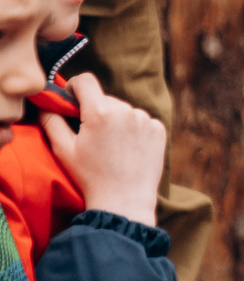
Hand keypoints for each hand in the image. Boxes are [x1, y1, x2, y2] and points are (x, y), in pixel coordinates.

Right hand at [41, 74, 164, 225]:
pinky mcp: (159, 129)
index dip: (74, 88)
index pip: (85, 80)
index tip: (71, 102)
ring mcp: (146, 119)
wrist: (124, 200)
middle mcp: (126, 110)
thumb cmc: (90, 176)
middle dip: (94, 110)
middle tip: (90, 135)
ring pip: (123, 109)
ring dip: (115, 120)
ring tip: (111, 147)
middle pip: (104, 98)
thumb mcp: (63, 149)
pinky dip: (132, 129)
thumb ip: (51, 120)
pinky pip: (140, 121)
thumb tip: (47, 102)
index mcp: (100, 111)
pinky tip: (127, 150)